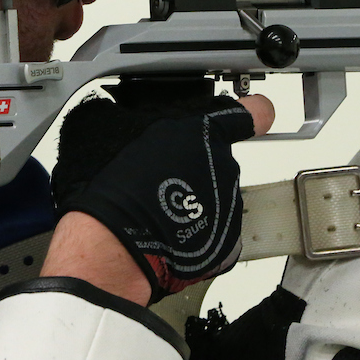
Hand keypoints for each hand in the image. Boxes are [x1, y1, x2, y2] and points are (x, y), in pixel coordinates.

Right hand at [50, 77, 268, 303]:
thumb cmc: (111, 182)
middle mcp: (225, 168)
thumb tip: (116, 111)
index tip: (250, 113)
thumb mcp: (105, 124)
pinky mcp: (225, 248)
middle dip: (194, 168)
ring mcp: (229, 209)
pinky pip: (212, 236)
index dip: (251, 112)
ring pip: (214, 199)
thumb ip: (127, 113)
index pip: (254, 113)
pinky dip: (192, 237)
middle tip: (158, 179)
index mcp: (205, 132)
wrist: (111, 243)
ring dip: (190, 203)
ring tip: (154, 211)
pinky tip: (164, 236)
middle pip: (219, 161)